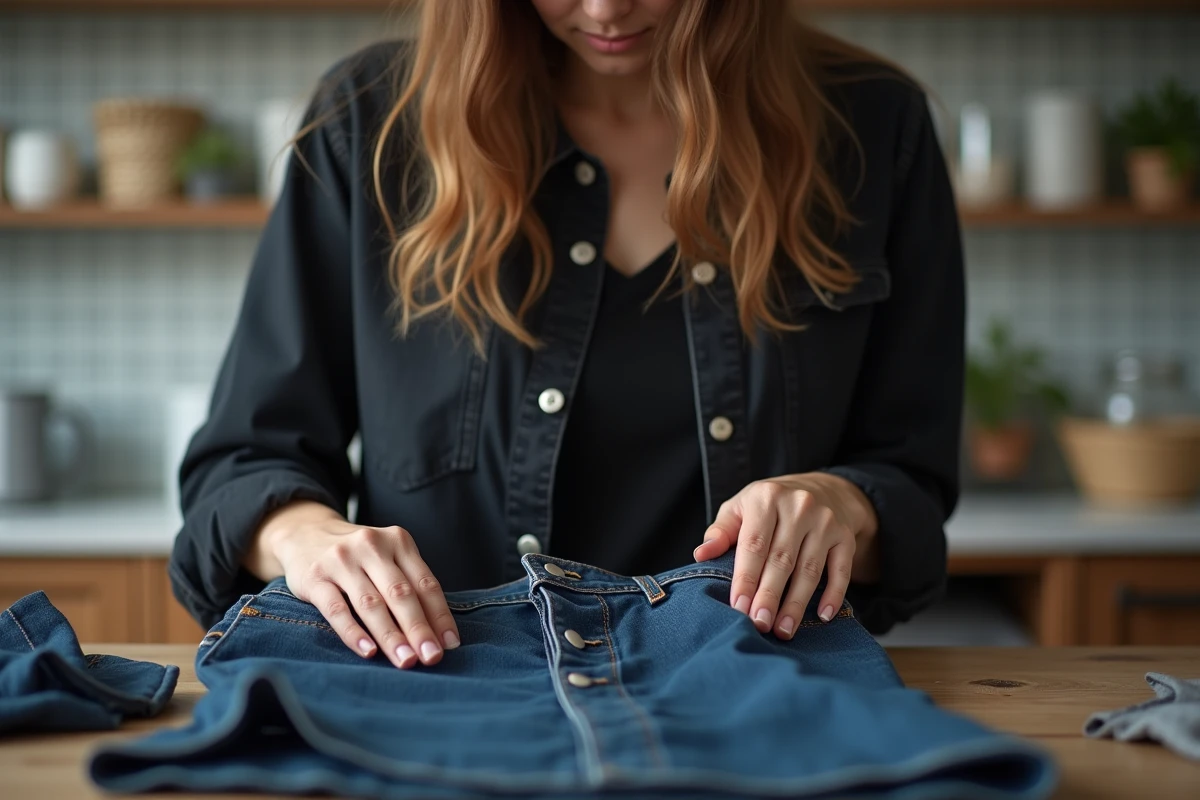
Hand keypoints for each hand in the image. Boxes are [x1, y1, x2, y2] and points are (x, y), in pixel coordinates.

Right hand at [248, 501, 459, 669]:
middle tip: (432, 658)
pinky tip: (368, 651)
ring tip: (406, 661)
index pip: (425, 583)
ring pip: (371, 603)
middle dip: (419, 629)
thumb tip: (438, 633)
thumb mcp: (386, 557)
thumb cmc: (357, 556)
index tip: (450, 644)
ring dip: (391, 636)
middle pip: (401, 593)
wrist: (303, 532)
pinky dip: (354, 633)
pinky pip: (337, 609)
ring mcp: (341, 560)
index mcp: (398, 541)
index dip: (440, 615)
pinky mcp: (314, 577)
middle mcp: (372, 546)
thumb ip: (409, 585)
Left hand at [692, 473, 878, 639]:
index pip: (754, 544)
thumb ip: (721, 531)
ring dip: (796, 603)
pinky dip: (833, 595)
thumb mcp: (741, 507)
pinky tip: (822, 616)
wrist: (822, 489)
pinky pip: (841, 570)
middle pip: (781, 560)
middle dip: (769, 596)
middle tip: (759, 624)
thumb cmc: (770, 505)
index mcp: (766, 497)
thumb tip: (701, 555)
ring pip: (810, 569)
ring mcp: (826, 522)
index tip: (738, 608)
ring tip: (783, 630)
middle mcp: (799, 506)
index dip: (746, 578)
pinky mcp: (846, 537)